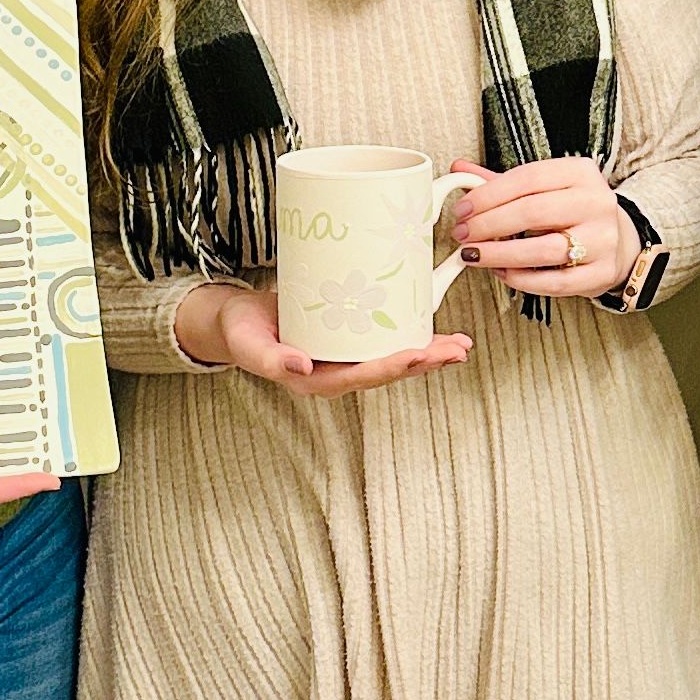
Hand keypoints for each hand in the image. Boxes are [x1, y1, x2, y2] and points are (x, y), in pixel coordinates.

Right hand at [171, 281, 471, 396]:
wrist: (238, 320)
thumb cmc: (242, 333)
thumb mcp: (248, 345)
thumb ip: (271, 359)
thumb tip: (301, 366)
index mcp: (318, 379)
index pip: (364, 376)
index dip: (395, 366)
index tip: (421, 355)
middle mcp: (338, 371)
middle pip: (390, 369)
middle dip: (426, 360)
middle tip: (458, 349)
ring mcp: (347, 355)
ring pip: (394, 356)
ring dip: (428, 350)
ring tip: (460, 344)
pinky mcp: (350, 336)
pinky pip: (386, 337)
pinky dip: (411, 331)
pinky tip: (434, 324)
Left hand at [449, 155, 636, 302]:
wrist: (620, 242)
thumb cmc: (574, 212)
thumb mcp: (544, 189)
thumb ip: (502, 182)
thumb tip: (460, 169)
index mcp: (580, 173)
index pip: (527, 178)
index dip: (488, 195)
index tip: (462, 209)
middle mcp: (597, 202)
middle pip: (533, 211)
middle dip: (489, 224)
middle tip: (462, 234)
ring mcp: (603, 239)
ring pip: (543, 249)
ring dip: (499, 254)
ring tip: (473, 255)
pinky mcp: (601, 272)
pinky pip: (554, 281)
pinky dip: (522, 279)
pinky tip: (502, 272)